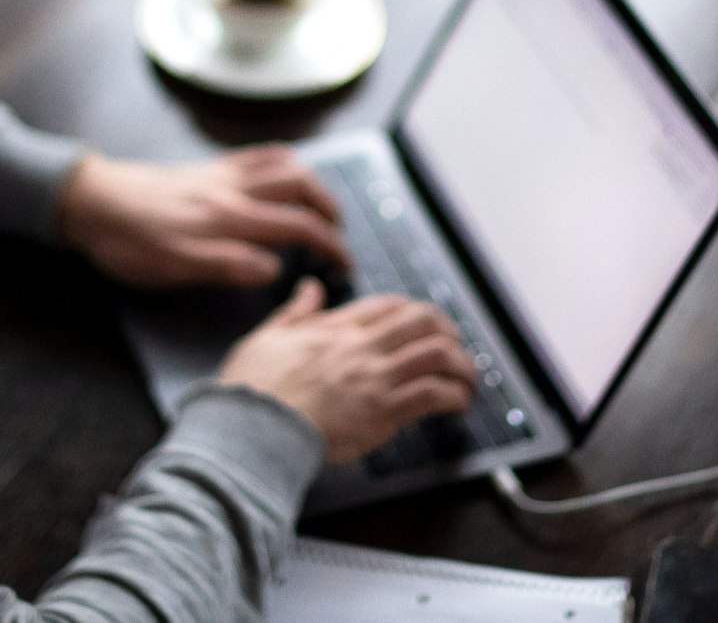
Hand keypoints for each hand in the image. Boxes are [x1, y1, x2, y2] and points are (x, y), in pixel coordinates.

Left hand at [57, 145, 350, 288]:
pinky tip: (287, 170)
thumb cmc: (128, 241)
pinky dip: (284, 159)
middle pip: (301, 188)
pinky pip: (257, 154)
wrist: (89, 200)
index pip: (298, 227)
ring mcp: (221, 174)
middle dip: (330, 211)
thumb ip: (227, 265)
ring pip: (284, 165)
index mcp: (229, 220)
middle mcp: (232, 190)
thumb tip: (275, 270)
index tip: (345, 265)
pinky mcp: (207, 167)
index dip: (330, 245)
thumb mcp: (173, 267)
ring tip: (322, 206)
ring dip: (313, 184)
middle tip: (340, 236)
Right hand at [218, 281, 477, 463]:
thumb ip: (294, 312)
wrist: (251, 428)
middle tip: (454, 348)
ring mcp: (374, 377)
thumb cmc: (253, 390)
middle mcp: (361, 347)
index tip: (424, 324)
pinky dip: (453, 396)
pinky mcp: (383, 411)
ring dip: (461, 365)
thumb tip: (308, 288)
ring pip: (437, 354)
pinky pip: (432, 394)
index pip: (390, 305)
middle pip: (424, 320)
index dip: (414, 311)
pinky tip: (458, 403)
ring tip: (466, 380)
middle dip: (448, 331)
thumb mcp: (266, 337)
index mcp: (335, 328)